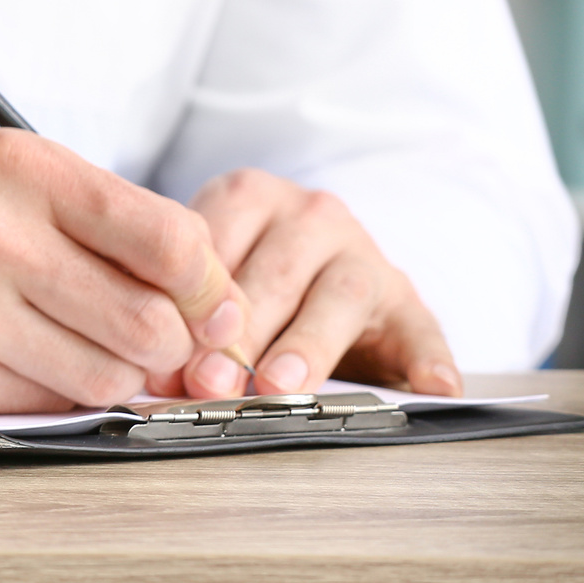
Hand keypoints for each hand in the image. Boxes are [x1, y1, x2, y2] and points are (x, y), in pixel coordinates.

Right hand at [0, 132, 249, 412]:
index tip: (208, 305)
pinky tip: (15, 359)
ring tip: (68, 343)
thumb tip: (208, 304)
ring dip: (109, 374)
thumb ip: (100, 220)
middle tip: (145, 339)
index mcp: (17, 167)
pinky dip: (48, 392)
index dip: (210, 288)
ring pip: (106, 378)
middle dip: (167, 345)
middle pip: (152, 325)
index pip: (174, 241)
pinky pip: (43, 405)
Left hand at [181, 169, 458, 398]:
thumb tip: (155, 373)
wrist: (323, 273)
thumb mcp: (212, 276)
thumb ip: (184, 310)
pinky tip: (428, 386)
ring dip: (308, 346)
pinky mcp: (410, 302)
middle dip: (240, 332)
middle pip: (276, 271)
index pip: (217, 239)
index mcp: (251, 197)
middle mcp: (311, 216)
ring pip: (341, 295)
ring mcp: (365, 255)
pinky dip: (427, 358)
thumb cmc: (249, 277)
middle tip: (212, 380)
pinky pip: (423, 329)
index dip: (190, 299)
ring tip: (281, 386)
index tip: (168, 349)